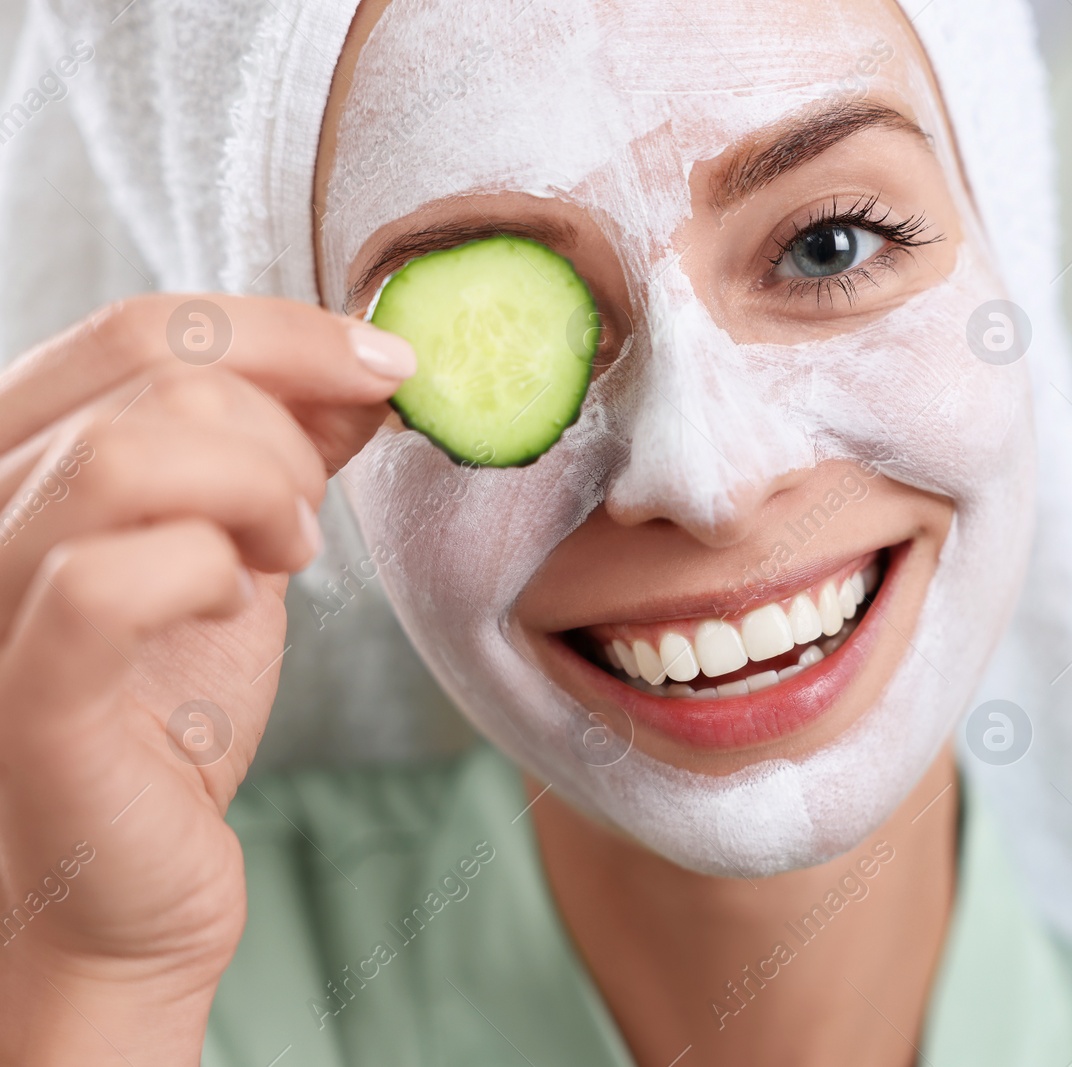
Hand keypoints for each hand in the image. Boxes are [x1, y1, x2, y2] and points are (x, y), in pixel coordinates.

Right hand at [0, 295, 412, 1064]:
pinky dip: (203, 572)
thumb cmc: (170, 714)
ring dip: (254, 489)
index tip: (392, 366)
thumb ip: (278, 453)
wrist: (126, 884)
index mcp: (24, 458)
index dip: (287, 329)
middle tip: (313, 511)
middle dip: (282, 422)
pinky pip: (100, 585)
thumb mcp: (240, 548)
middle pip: (143, 370)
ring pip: (117, 456)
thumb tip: (362, 370)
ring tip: (288, 554)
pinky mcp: (27, 702)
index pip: (139, 325)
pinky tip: (235, 602)